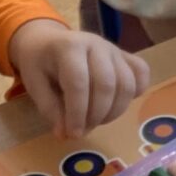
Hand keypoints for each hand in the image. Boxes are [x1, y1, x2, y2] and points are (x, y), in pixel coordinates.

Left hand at [10, 19, 149, 135]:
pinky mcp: (125, 56)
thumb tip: (66, 135)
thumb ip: (50, 109)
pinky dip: (135, 93)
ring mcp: (114, 49)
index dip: (77, 113)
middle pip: (106, 84)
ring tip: (96, 120)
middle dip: (96, 115)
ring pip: (127, 84)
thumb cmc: (39, 63)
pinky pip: (141, 74)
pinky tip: (117, 104)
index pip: (78, 83)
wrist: (47, 40)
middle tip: (83, 129)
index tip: (73, 134)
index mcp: (69, 47)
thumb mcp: (34, 84)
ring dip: (114, 111)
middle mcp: (96, 44)